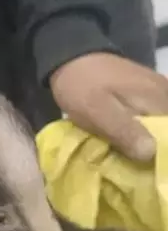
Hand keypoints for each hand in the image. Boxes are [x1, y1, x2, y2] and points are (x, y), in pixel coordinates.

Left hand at [50, 53, 167, 161]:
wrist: (72, 58)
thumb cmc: (82, 86)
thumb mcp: (97, 112)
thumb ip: (124, 131)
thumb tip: (151, 154)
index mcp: (158, 100)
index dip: (163, 157)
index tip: (153, 173)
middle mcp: (166, 95)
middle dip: (158, 152)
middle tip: (140, 171)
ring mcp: (160, 93)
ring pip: (163, 126)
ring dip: (152, 145)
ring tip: (135, 162)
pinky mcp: (150, 94)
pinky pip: (156, 118)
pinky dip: (148, 133)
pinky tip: (133, 145)